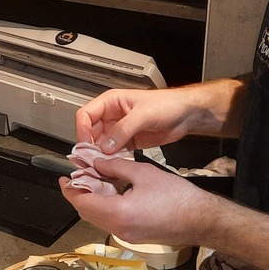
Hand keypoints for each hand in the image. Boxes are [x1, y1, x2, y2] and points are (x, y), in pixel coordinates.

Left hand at [58, 155, 215, 245]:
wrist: (202, 220)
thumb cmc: (177, 197)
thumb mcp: (143, 173)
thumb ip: (115, 167)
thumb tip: (97, 163)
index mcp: (117, 214)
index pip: (82, 203)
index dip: (70, 190)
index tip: (64, 178)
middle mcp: (118, 229)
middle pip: (87, 213)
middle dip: (79, 195)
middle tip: (79, 176)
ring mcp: (126, 236)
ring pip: (98, 219)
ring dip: (92, 201)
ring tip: (95, 181)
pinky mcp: (135, 237)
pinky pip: (111, 222)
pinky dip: (105, 207)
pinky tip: (112, 192)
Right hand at [75, 78, 248, 152]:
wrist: (186, 115)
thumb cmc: (168, 105)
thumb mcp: (144, 114)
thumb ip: (123, 129)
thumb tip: (105, 146)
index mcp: (111, 102)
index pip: (85, 116)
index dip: (82, 131)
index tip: (86, 146)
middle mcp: (111, 116)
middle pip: (90, 132)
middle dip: (90, 147)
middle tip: (91, 162)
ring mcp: (119, 130)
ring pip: (100, 144)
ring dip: (100, 156)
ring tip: (102, 167)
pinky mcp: (127, 142)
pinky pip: (113, 152)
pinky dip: (112, 160)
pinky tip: (114, 167)